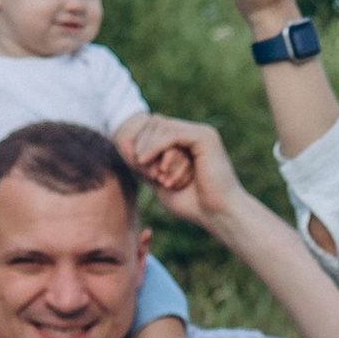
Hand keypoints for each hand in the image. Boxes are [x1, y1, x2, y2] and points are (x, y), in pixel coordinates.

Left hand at [128, 116, 242, 225]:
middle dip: (144, 145)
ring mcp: (201, 132)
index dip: (141, 145)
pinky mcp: (205, 137)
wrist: (218, 215)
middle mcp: (194, 133)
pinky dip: (157, 147)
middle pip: (154, 122)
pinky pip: (171, 133)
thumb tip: (120, 140)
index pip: (152, 128)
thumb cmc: (192, 204)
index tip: (144, 171)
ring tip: (156, 175)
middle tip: (150, 174)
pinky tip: (153, 164)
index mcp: (186, 142)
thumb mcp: (157, 180)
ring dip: (150, 150)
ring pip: (161, 126)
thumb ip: (141, 162)